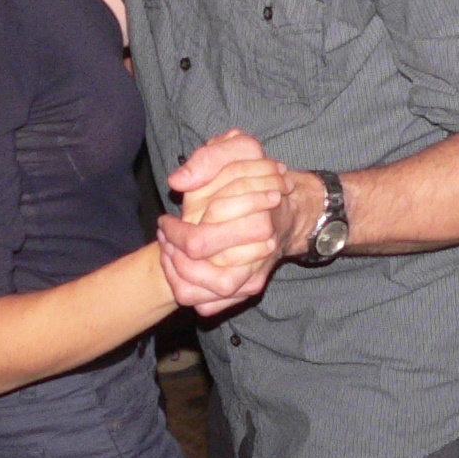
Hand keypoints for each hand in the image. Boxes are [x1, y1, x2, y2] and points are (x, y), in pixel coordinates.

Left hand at [160, 131, 303, 311]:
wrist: (293, 212)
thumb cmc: (262, 178)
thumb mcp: (240, 151)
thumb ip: (208, 159)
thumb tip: (178, 181)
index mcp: (256, 221)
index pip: (198, 240)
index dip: (174, 231)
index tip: (165, 221)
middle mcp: (259, 254)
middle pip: (197, 268)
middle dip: (171, 252)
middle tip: (165, 237)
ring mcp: (254, 276)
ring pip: (203, 293)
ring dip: (176, 274)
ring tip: (168, 253)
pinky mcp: (248, 290)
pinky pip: (210, 306)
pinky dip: (190, 292)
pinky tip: (181, 271)